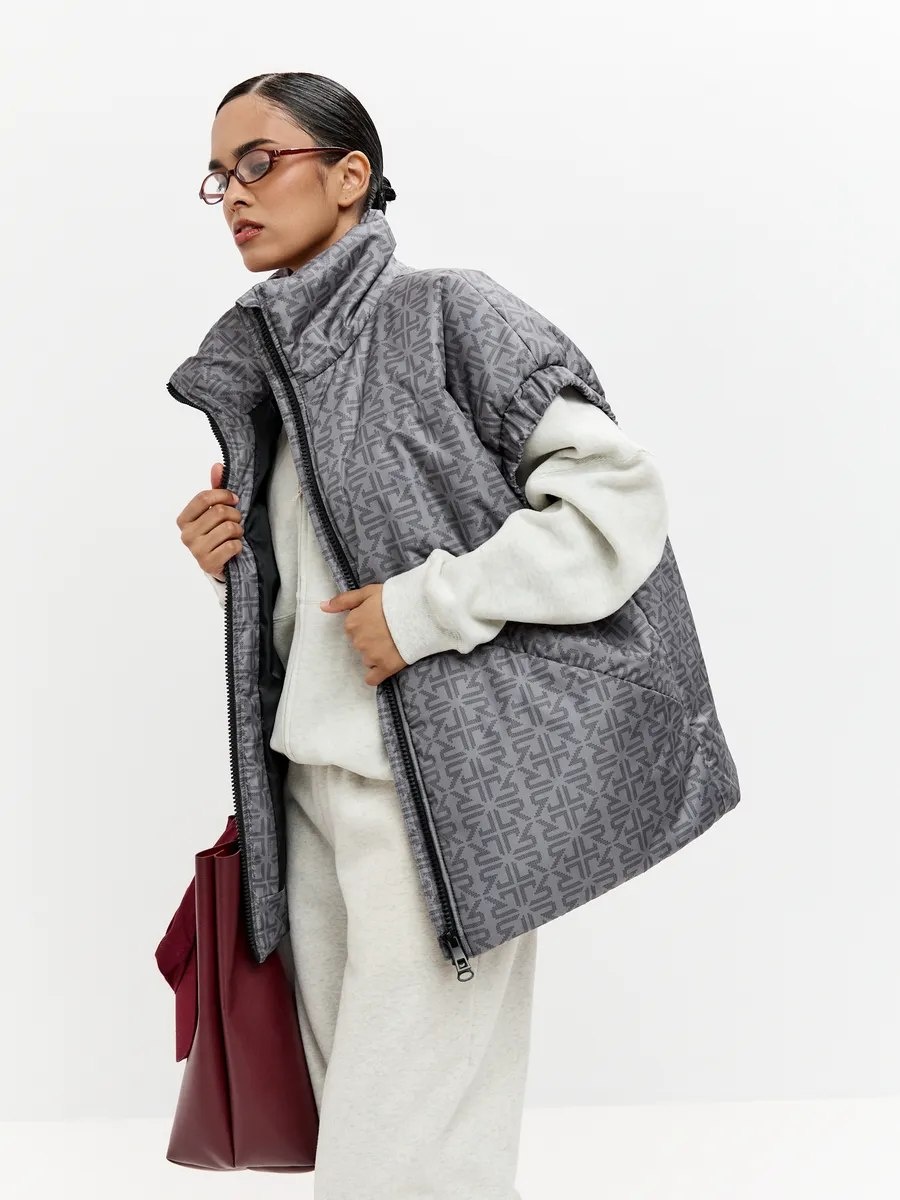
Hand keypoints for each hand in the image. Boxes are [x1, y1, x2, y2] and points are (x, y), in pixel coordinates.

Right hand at [177, 463, 242, 580]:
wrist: (220, 564)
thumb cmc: (216, 534)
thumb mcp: (215, 511)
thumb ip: (216, 489)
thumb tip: (217, 466)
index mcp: (184, 519)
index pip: (204, 498)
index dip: (223, 495)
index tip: (234, 499)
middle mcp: (186, 535)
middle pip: (219, 512)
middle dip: (235, 515)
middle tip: (236, 521)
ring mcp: (196, 550)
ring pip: (228, 528)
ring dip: (238, 531)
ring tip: (235, 536)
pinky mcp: (208, 563)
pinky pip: (232, 546)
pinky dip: (238, 546)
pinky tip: (233, 548)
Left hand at [320, 583, 407, 684]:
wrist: (420, 613)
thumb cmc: (395, 599)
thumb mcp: (368, 592)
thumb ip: (343, 600)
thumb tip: (322, 607)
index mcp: (352, 623)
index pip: (353, 628)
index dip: (366, 623)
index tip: (379, 620)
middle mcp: (358, 641)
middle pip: (360, 644)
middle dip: (370, 639)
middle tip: (388, 630)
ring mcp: (371, 656)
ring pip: (367, 659)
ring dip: (376, 654)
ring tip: (394, 643)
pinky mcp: (385, 667)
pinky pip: (372, 679)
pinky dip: (376, 674)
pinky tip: (385, 666)